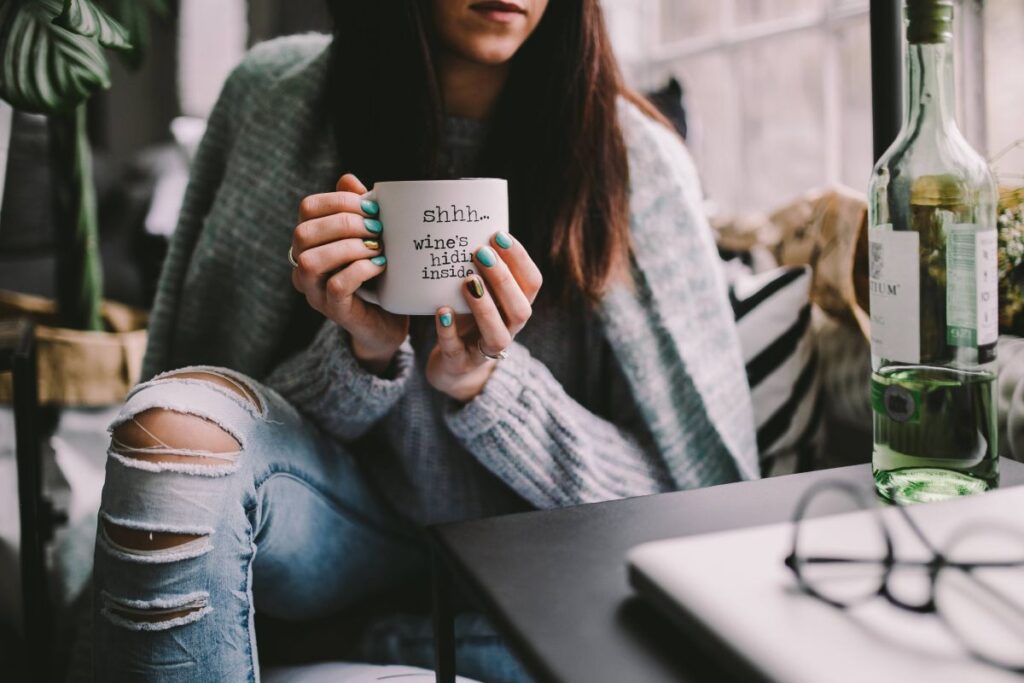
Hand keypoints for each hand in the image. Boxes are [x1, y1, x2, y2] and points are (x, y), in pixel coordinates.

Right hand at [291, 173, 407, 373]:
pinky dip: (361, 270)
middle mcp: (304, 266)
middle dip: (344, 224)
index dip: (338, 201)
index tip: (372, 207)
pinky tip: (380, 266)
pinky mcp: (334, 311)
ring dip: (349, 248)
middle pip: (303, 233)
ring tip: (378, 248)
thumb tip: (348, 180)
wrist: (388, 321)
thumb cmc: (378, 273)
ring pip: (312, 261)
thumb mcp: (371, 236)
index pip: (307, 208)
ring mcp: (315, 292)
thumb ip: (358, 209)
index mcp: (311, 242)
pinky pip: (337, 286)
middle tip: (377, 229)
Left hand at [426, 232, 542, 401]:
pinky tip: (442, 312)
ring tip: (467, 282)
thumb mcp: (481, 292)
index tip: (498, 235)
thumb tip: (468, 222)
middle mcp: (509, 329)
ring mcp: (486, 350)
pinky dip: (449, 331)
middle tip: (480, 253)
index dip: (519, 259)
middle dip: (503, 280)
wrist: (454, 364)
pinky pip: (457, 350)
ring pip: (497, 334)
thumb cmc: (468, 318)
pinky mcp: (461, 363)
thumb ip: (481, 268)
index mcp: (516, 306)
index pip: (532, 282)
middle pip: (520, 308)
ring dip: (484, 307)